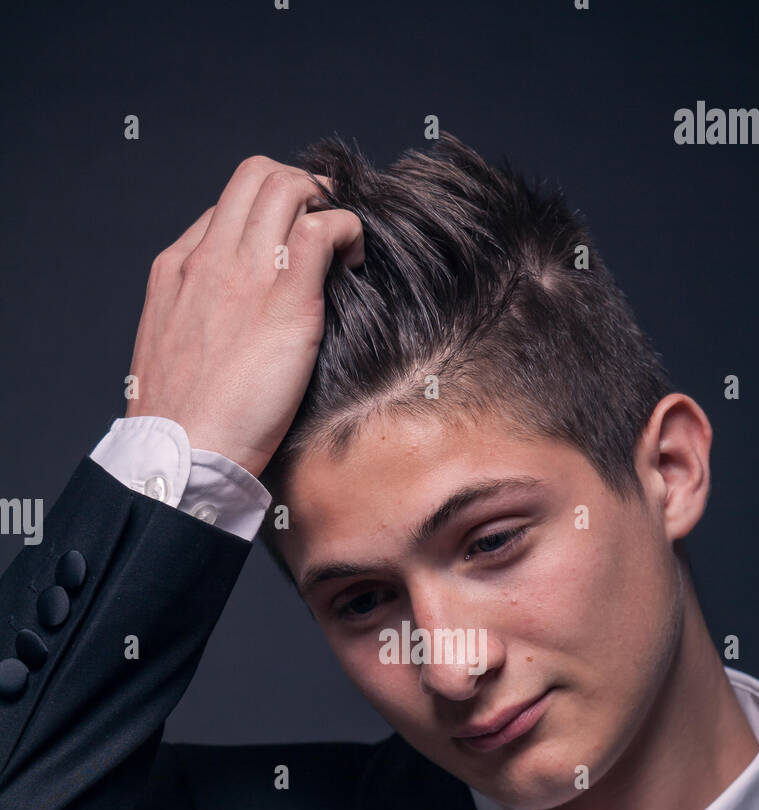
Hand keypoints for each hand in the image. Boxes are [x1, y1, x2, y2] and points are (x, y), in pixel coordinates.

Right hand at [125, 155, 363, 476]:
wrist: (183, 453)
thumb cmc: (185, 424)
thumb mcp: (174, 353)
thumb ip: (199, 320)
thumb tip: (234, 322)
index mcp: (176, 270)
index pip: (222, 210)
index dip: (262, 217)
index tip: (286, 245)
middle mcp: (208, 258)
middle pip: (254, 176)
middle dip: (298, 186)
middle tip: (324, 222)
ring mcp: (246, 272)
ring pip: (287, 186)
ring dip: (324, 201)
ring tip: (341, 244)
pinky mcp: (286, 298)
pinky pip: (323, 227)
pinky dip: (347, 230)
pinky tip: (353, 262)